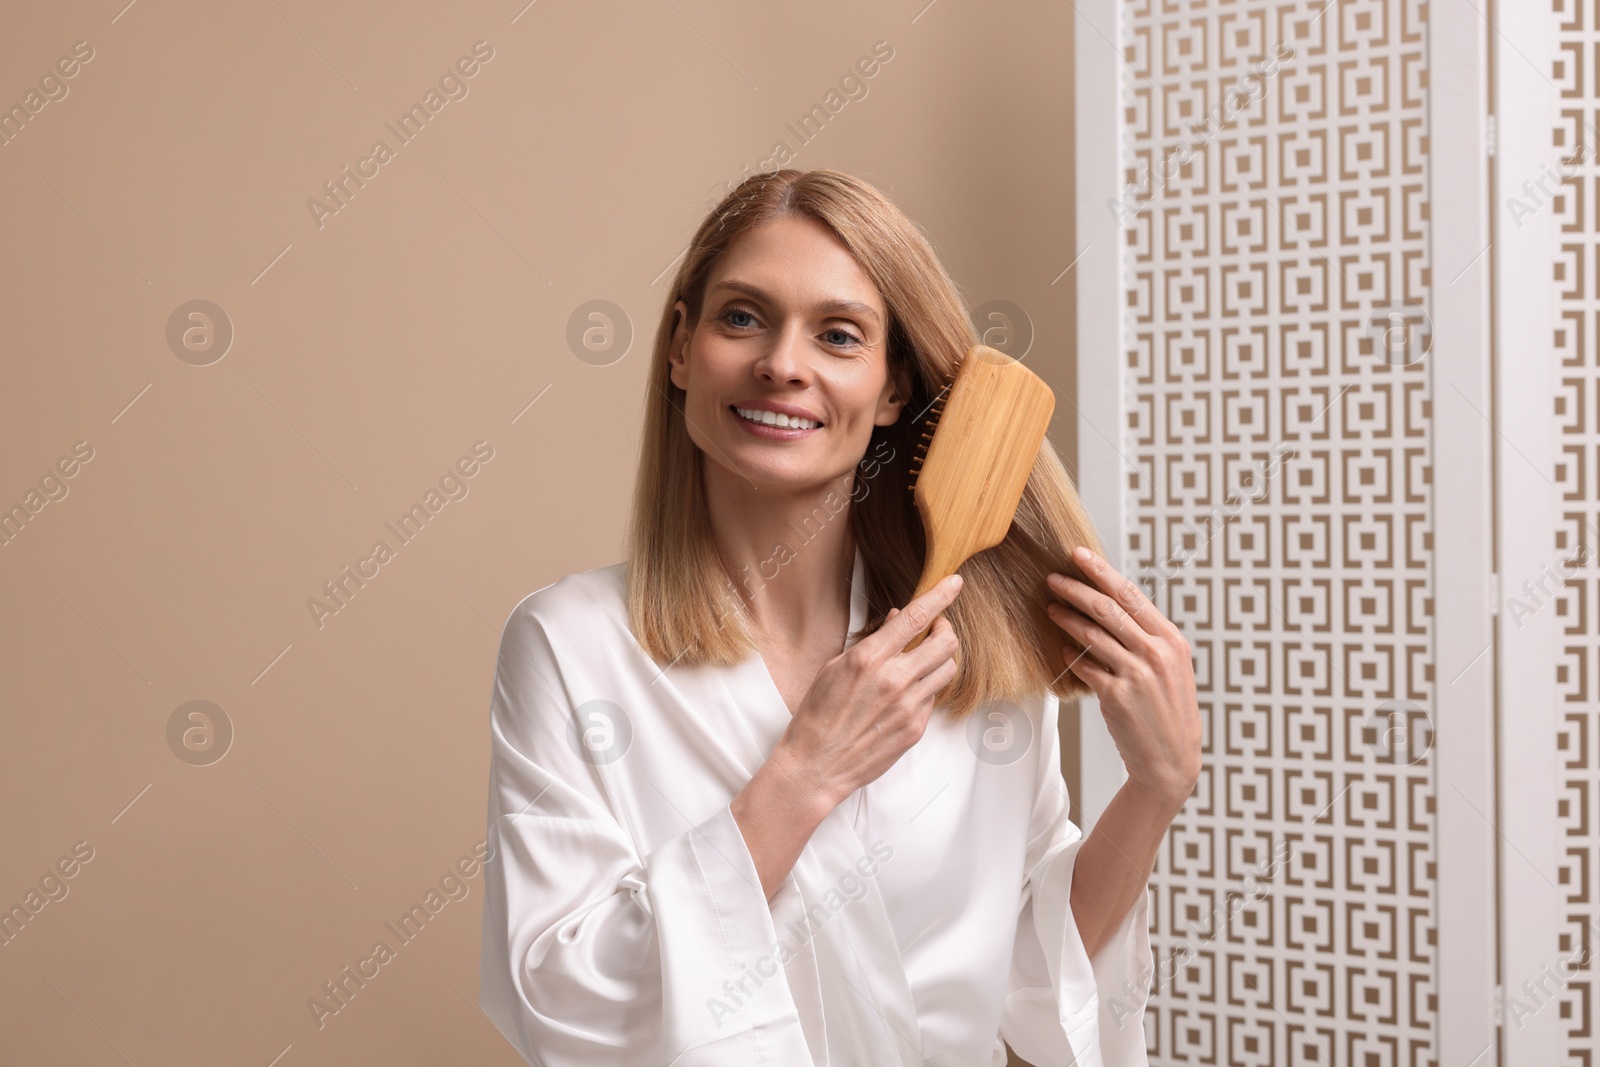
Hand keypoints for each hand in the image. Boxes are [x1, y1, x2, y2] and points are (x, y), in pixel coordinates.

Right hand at [772, 574, 964, 810]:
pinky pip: (933, 698)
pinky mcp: (916, 729)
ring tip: (922, 660)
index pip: (917, 618)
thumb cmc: (818, 715)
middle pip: (946, 643)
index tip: (955, 583)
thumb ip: (872, 642)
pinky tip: (905, 693)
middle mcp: (894, 681)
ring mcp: (909, 707)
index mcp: (869, 659)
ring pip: (947, 670)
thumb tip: (898, 619)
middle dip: (946, 629)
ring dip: (939, 658)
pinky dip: (925, 688)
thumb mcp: (834, 667)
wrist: (816, 765)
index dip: (941, 595)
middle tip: (937, 628)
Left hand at [1045, 547, 1200, 811]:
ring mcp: (1137, 674)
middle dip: (1076, 588)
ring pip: (1092, 634)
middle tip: (1052, 578)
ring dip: (1066, 618)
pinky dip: (1071, 655)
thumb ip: (1146, 638)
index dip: (1102, 572)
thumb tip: (1111, 607)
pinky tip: (1061, 648)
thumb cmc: (1167, 711)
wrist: (1171, 760)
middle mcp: (1156, 653)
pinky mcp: (1117, 696)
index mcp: (1171, 641)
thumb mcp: (1170, 669)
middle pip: (1108, 609)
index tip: (1079, 555)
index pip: (1132, 595)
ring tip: (1050, 608)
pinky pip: (1085, 667)